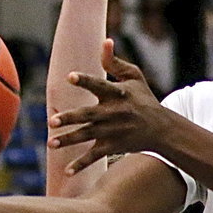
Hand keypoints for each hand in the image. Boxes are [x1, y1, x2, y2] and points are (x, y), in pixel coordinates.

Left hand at [47, 40, 171, 172]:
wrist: (161, 129)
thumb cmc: (144, 99)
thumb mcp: (134, 77)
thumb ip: (115, 62)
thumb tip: (104, 41)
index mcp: (117, 94)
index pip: (99, 85)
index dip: (85, 80)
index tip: (70, 77)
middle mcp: (113, 113)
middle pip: (88, 116)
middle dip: (70, 119)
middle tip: (52, 122)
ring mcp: (112, 132)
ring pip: (87, 136)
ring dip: (69, 141)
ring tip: (51, 143)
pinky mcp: (112, 146)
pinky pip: (94, 156)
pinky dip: (81, 165)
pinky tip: (67, 171)